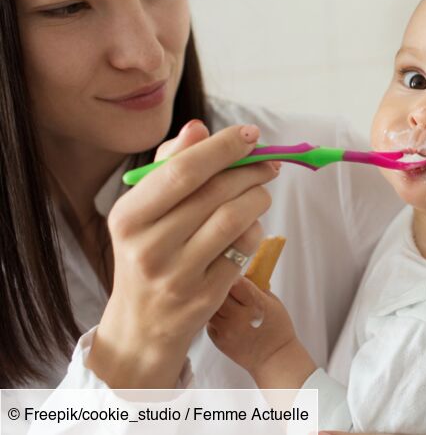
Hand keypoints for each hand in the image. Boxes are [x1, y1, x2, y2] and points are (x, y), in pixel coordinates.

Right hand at [87, 120, 279, 387]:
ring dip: (258, 198)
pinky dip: (255, 231)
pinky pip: (244, 251)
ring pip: (235, 220)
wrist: (142, 325)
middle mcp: (149, 247)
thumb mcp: (144, 211)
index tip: (250, 134)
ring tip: (261, 192)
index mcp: (129, 217)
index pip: (182, 171)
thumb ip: (169, 166)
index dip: (222, 148)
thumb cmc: (147, 252)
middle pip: (215, 193)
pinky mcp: (204, 298)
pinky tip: (250, 226)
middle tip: (268, 163)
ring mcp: (177, 276)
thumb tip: (198, 128)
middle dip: (250, 171)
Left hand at [208, 277, 315, 388]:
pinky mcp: (219, 340)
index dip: (234, 275)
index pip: (236, 281)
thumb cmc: (278, 329)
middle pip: (220, 292)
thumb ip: (256, 288)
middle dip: (223, 287)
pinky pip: (209, 322)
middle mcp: (239, 316)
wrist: (274, 358)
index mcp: (256, 304)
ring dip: (215, 302)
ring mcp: (227, 329)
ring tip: (224, 302)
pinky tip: (224, 317)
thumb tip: (241, 274)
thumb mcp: (274, 302)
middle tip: (227, 287)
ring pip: (211, 306)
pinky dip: (214, 317)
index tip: (234, 272)